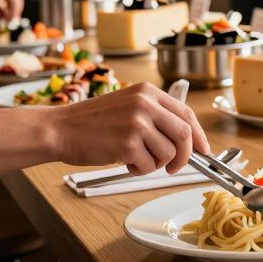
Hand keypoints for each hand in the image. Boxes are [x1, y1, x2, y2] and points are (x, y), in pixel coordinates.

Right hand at [43, 83, 210, 174]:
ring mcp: (137, 123)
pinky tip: (122, 160)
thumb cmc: (91, 123)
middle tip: (174, 167)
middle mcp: (145, 104)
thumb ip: (155, 116)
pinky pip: (149, 166)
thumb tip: (187, 140)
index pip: (186, 113)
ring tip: (133, 157)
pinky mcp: (128, 143)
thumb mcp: (127, 106)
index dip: (198, 135)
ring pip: (168, 154)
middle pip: (184, 134)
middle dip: (184, 156)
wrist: (58, 129)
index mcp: (147, 92)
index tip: (203, 150)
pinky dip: (139, 169)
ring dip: (155, 164)